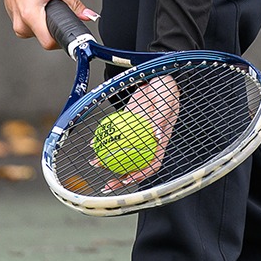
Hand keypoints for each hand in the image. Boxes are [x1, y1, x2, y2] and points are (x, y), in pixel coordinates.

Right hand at [0, 0, 96, 49]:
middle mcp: (21, 24)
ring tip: (46, 8)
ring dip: (47, 26)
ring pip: (39, 35)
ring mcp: (17, 26)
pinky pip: (32, 30)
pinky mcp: (17, 25)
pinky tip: (40, 10)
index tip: (69, 34)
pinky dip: (39, 23)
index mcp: (30, 15)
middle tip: (58, 13)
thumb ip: (74, 3)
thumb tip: (87, 15)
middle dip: (56, 29)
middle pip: (45, 39)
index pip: (49, 42)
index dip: (62, 39)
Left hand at [102, 75, 178, 190]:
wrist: (156, 75)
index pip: (151, 164)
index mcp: (160, 141)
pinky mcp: (127, 123)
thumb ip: (162, 118)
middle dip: (121, 177)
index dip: (140, 175)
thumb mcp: (167, 101)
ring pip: (122, 151)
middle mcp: (148, 141)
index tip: (127, 179)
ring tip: (95, 163)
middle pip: (135, 164)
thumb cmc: (166, 88)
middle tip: (107, 185)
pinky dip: (105, 139)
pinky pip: (114, 135)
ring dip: (109, 159)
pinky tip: (92, 143)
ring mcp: (136, 133)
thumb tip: (157, 136)